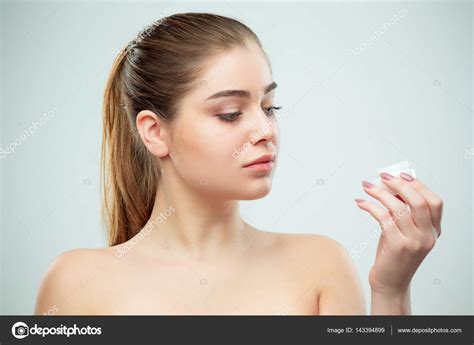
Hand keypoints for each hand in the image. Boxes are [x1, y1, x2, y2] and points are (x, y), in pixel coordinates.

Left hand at [355, 172, 442, 294]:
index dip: (418, 185)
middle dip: (399, 184)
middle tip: (382, 176)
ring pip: (399, 207)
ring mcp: (414, 242)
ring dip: (380, 193)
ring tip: (367, 187)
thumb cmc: (394, 255)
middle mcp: (428, 236)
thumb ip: (402, 212)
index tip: (401, 175)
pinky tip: (361, 202)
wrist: (390, 282)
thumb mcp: (403, 231)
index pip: (434, 201)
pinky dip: (370, 206)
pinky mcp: (397, 245)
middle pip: (418, 201)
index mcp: (434, 231)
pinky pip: (383, 217)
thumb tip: (389, 186)